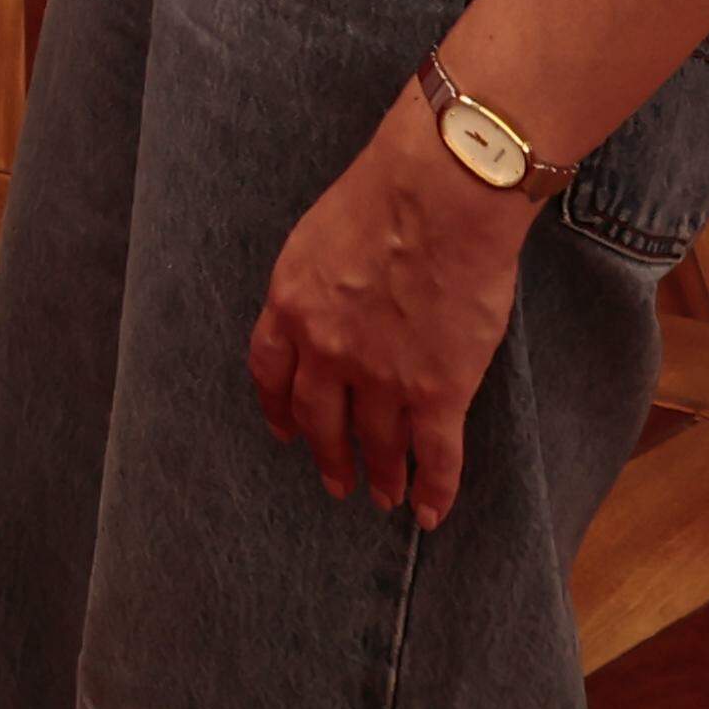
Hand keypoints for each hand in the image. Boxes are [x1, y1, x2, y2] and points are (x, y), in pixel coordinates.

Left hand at [247, 92, 533, 525]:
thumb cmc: (381, 196)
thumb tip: (324, 311)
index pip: (270, 372)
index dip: (278, 408)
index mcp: (291, 303)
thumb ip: (313, 285)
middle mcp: (327, 349)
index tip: (285, 432)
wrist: (439, 196)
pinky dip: (434, 490)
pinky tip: (430, 512)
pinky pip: (433, 456)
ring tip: (385, 495)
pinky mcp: (438, 391)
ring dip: (380, 475)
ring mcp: (381, 376)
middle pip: (319, 420)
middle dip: (327, 456)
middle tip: (337, 480)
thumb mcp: (315, 238)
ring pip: (376, 444)